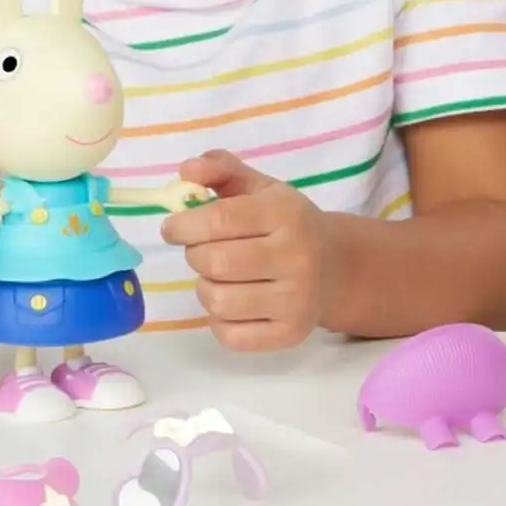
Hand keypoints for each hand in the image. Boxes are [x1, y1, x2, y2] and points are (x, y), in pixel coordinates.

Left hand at [161, 151, 327, 351]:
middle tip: (201, 249)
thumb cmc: (284, 222)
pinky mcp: (291, 334)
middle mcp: (297, 257)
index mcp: (286, 214)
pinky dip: (219, 320)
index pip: (219, 220)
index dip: (184, 224)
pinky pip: (229, 336)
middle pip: (215, 262)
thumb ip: (219, 169)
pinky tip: (234, 302)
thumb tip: (186, 170)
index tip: (172, 228)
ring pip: (217, 301)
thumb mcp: (257, 187)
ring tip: (219, 276)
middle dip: (194, 254)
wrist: (333, 266)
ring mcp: (296, 300)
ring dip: (205, 287)